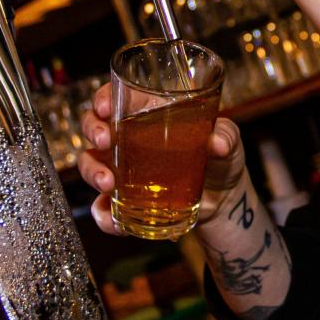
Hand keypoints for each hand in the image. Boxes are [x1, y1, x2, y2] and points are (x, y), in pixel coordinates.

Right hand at [78, 83, 247, 235]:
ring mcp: (124, 171)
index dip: (103, 97)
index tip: (104, 106)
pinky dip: (105, 216)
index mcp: (150, 115)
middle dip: (93, 130)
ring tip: (108, 183)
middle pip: (95, 127)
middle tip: (105, 140)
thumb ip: (226, 137)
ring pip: (91, 165)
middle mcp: (129, 140)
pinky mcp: (126, 201)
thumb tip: (217, 143)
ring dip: (92, 172)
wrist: (223, 202)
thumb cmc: (221, 160)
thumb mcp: (229, 142)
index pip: (117, 97)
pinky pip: (104, 208)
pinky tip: (116, 222)